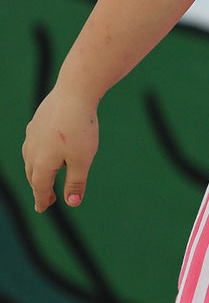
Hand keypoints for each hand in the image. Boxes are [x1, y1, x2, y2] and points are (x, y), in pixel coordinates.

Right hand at [22, 87, 98, 212]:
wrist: (74, 93)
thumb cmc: (80, 129)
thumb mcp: (82, 160)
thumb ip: (76, 183)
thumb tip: (72, 203)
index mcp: (41, 163)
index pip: (40, 188)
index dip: (42, 200)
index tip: (41, 209)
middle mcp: (32, 150)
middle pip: (33, 175)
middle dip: (40, 188)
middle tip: (48, 199)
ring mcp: (32, 135)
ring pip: (31, 159)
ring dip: (37, 172)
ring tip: (46, 177)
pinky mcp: (36, 122)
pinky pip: (34, 144)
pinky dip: (38, 155)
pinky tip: (44, 152)